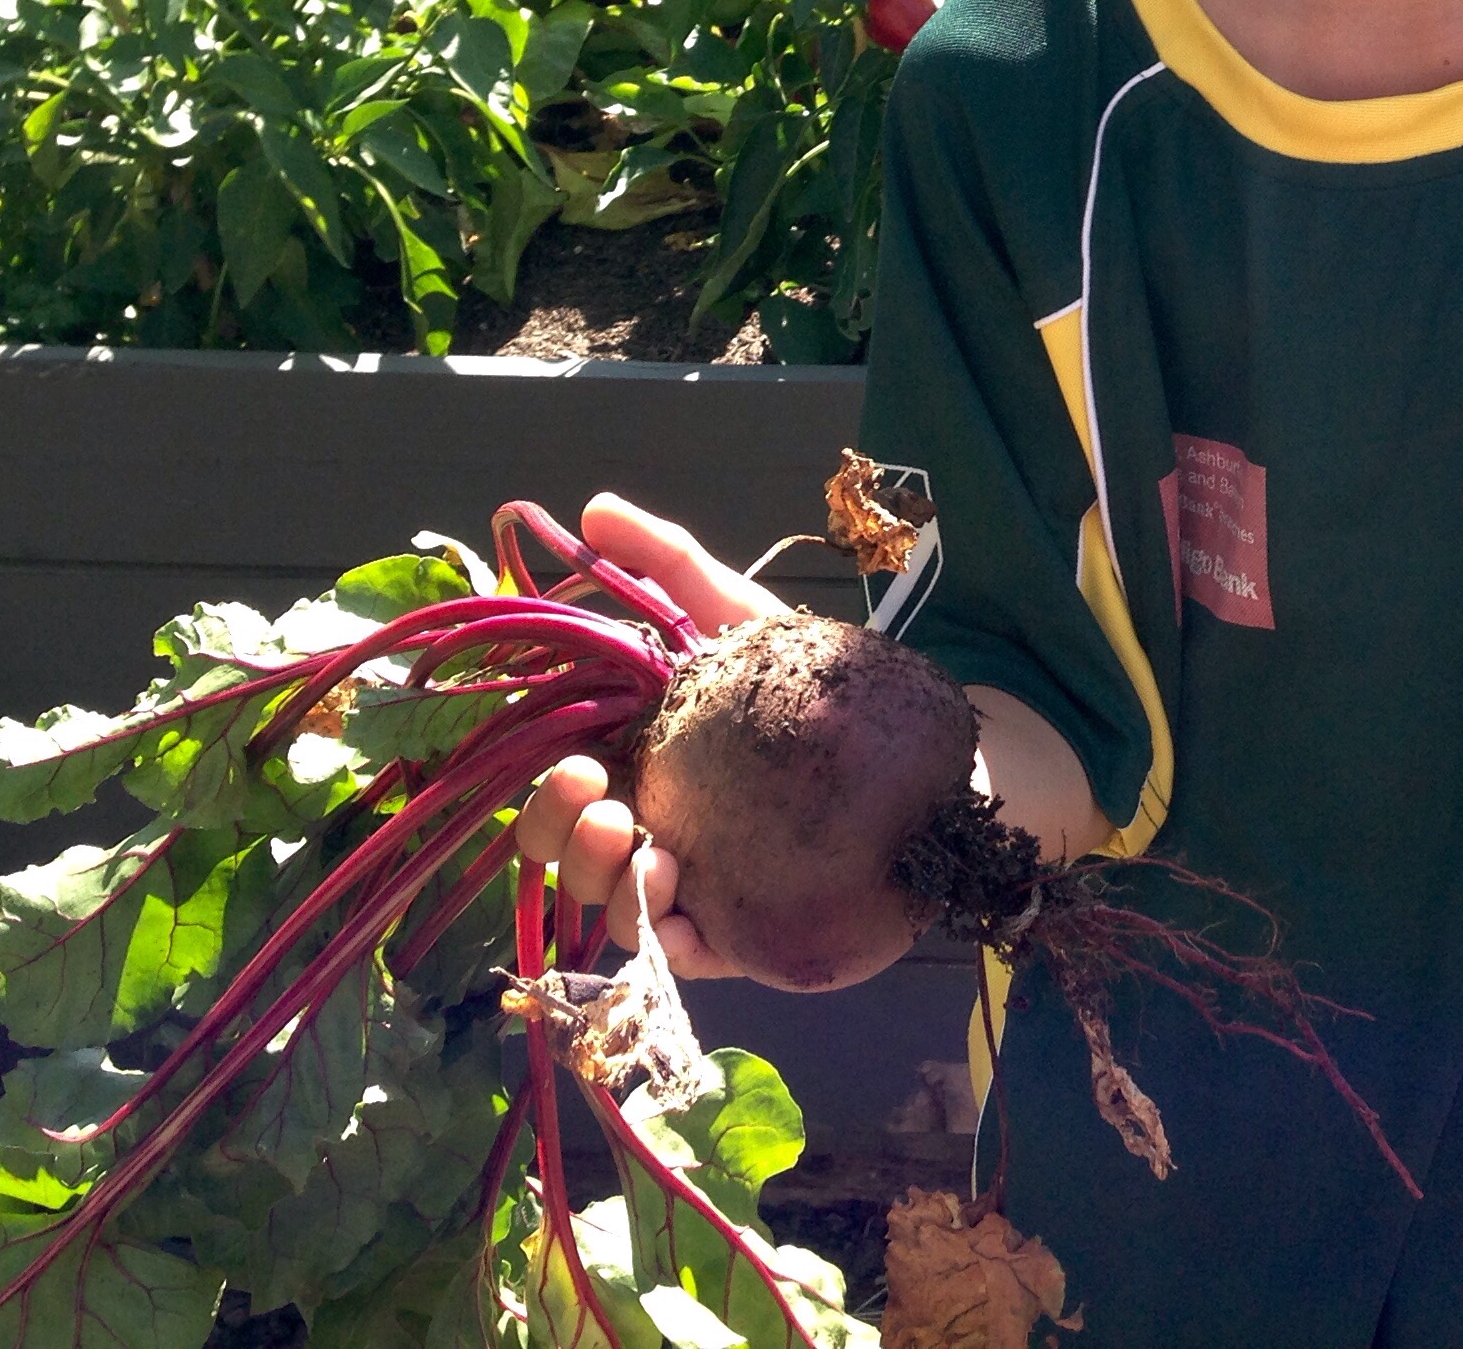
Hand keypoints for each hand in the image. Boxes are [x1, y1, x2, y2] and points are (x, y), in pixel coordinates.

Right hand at [511, 493, 781, 981]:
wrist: (918, 755)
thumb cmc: (814, 687)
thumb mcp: (738, 615)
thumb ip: (667, 563)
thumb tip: (589, 510)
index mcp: (638, 765)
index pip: (558, 791)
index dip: (543, 788)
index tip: (569, 755)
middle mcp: (654, 827)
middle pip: (566, 855)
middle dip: (558, 832)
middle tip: (593, 791)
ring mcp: (693, 883)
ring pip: (612, 906)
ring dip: (604, 879)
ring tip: (642, 842)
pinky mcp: (739, 932)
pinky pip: (676, 952)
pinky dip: (659, 930)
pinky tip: (673, 895)